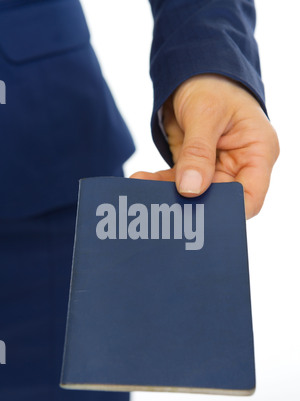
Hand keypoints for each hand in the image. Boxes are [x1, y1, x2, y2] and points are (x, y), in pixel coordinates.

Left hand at [131, 74, 278, 218]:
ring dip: (168, 195)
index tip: (201, 216)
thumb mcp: (206, 113)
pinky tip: (140, 181)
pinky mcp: (195, 168)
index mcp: (258, 152)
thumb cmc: (212, 84)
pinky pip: (178, 182)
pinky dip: (159, 183)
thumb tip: (190, 189)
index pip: (250, 197)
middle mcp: (240, 165)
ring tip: (143, 193)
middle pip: (220, 200)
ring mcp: (217, 168)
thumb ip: (198, 152)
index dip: (229, 211)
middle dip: (193, 206)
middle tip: (166, 209)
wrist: (194, 72)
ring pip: (195, 194)